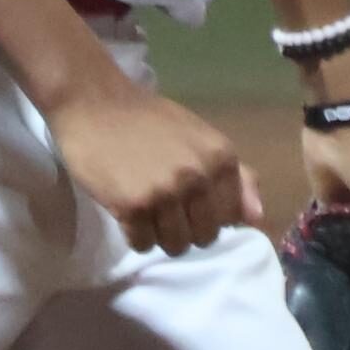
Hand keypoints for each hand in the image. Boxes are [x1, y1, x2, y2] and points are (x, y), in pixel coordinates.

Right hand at [48, 79, 265, 255]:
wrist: (93, 102)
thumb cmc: (147, 119)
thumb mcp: (200, 137)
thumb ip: (236, 176)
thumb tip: (256, 218)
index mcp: (221, 157)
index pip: (230, 217)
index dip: (208, 213)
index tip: (187, 200)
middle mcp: (198, 177)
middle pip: (204, 237)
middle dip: (185, 227)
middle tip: (162, 205)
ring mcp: (165, 193)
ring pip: (175, 246)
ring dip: (159, 234)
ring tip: (145, 209)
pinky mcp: (133, 206)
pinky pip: (142, 245)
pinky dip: (134, 235)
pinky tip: (126, 209)